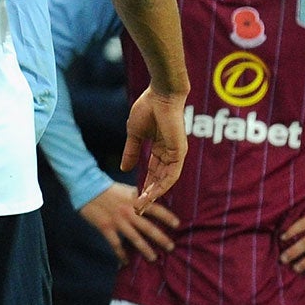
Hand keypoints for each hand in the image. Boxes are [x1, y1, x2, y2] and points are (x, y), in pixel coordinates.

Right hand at [79, 183, 179, 264]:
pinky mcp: (106, 228)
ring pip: (134, 238)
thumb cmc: (108, 188)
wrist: (87, 188)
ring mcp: (117, 221)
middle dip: (161, 238)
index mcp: (135, 202)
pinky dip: (120, 254)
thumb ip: (139, 196)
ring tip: (154, 258)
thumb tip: (150, 199)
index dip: (167, 217)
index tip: (177, 225)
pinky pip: (115, 244)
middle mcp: (129, 213)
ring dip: (145, 249)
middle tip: (170, 247)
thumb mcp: (127, 189)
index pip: (156, 210)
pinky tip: (125, 261)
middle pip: (148, 228)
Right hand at [121, 87, 186, 207]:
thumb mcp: (134, 135)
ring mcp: (175, 153)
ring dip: (154, 194)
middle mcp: (169, 153)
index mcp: (159, 148)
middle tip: (138, 209)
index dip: (144, 186)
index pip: (152, 172)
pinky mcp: (179, 151)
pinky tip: (151, 194)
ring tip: (142, 206)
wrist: (160, 95)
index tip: (135, 200)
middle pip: (159, 180)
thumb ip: (131, 152)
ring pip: (166, 180)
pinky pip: (172, 173)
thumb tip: (125, 169)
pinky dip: (162, 185)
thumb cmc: (147, 109)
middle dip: (148, 195)